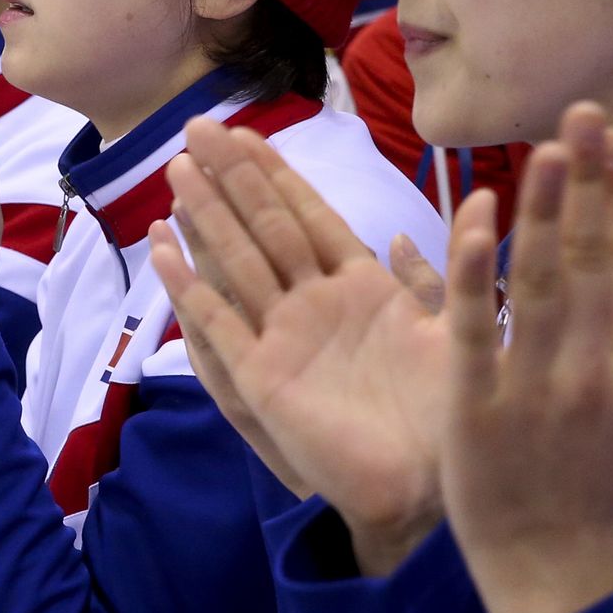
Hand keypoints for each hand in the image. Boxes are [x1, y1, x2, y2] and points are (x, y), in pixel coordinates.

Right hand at [147, 120, 446, 573]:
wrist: (426, 486)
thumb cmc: (444, 411)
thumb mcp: (449, 330)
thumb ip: (435, 277)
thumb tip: (421, 226)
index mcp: (358, 290)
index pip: (309, 216)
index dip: (278, 174)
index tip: (247, 130)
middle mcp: (312, 307)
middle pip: (265, 228)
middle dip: (234, 178)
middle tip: (196, 126)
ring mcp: (282, 341)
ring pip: (238, 264)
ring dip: (207, 218)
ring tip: (177, 170)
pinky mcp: (261, 380)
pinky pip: (218, 325)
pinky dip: (189, 288)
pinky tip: (163, 249)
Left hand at [441, 102, 612, 612]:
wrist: (553, 571)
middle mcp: (592, 371)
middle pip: (589, 258)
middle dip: (588, 180)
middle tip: (583, 112)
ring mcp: (531, 386)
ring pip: (537, 280)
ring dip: (540, 207)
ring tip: (544, 145)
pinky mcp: (473, 405)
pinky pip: (472, 326)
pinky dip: (471, 267)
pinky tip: (474, 212)